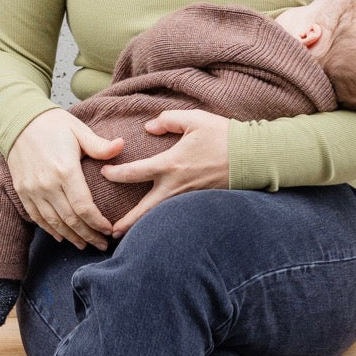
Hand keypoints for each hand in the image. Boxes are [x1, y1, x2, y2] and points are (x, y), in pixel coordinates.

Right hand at [5, 109, 123, 249]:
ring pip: (54, 222)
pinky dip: (50, 230)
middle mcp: (47, 184)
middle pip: (70, 219)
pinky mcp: (22, 191)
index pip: (84, 206)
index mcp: (65, 170)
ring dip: (71, 237)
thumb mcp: (78, 130)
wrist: (18, 121)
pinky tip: (62, 237)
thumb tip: (121, 145)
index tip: (108, 230)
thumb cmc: (52, 124)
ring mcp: (32, 190)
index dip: (97, 223)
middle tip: (102, 245)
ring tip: (85, 245)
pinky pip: (37, 217)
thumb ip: (100, 145)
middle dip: (88, 235)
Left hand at [99, 109, 230, 235]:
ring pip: (160, 215)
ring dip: (144, 226)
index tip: (104, 173)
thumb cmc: (224, 136)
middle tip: (110, 230)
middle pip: (144, 209)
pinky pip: (177, 214)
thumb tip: (149, 126)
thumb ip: (168, 120)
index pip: (134, 173)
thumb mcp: (194, 119)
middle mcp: (176, 186)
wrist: (252, 157)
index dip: (115, 173)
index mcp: (170, 164)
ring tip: (128, 236)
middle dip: (127, 222)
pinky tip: (157, 227)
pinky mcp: (200, 202)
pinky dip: (163, 221)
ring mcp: (189, 197)